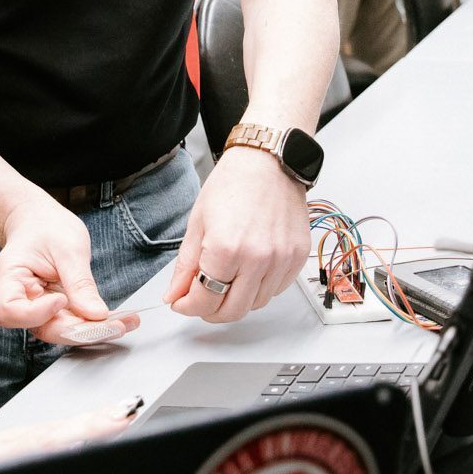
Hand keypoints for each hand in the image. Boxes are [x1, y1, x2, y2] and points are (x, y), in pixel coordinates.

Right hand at [0, 197, 139, 345]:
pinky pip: (74, 322)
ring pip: (62, 330)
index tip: (62, 300)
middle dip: (79, 330)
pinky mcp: (56, 310)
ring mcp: (38, 307)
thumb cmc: (47, 227)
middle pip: (42, 327)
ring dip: (94, 331)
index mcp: (9, 278)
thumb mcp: (68, 248)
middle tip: (114, 325)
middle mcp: (20, 299)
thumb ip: (80, 282)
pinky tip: (122, 320)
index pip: (10, 311)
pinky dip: (98, 323)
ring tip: (125, 322)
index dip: (36, 313)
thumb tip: (96, 314)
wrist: (41, 221)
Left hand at [164, 143, 307, 322]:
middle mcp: (258, 258)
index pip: (205, 300)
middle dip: (210, 312)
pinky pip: (276, 290)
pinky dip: (259, 289)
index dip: (188, 307)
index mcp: (226, 249)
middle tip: (200, 301)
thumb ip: (185, 266)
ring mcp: (281, 260)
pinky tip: (248, 272)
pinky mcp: (297, 258)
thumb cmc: (233, 183)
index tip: (182, 303)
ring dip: (236, 300)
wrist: (268, 161)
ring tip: (226, 280)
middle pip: (232, 311)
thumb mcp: (198, 223)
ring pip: (255, 304)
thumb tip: (175, 295)